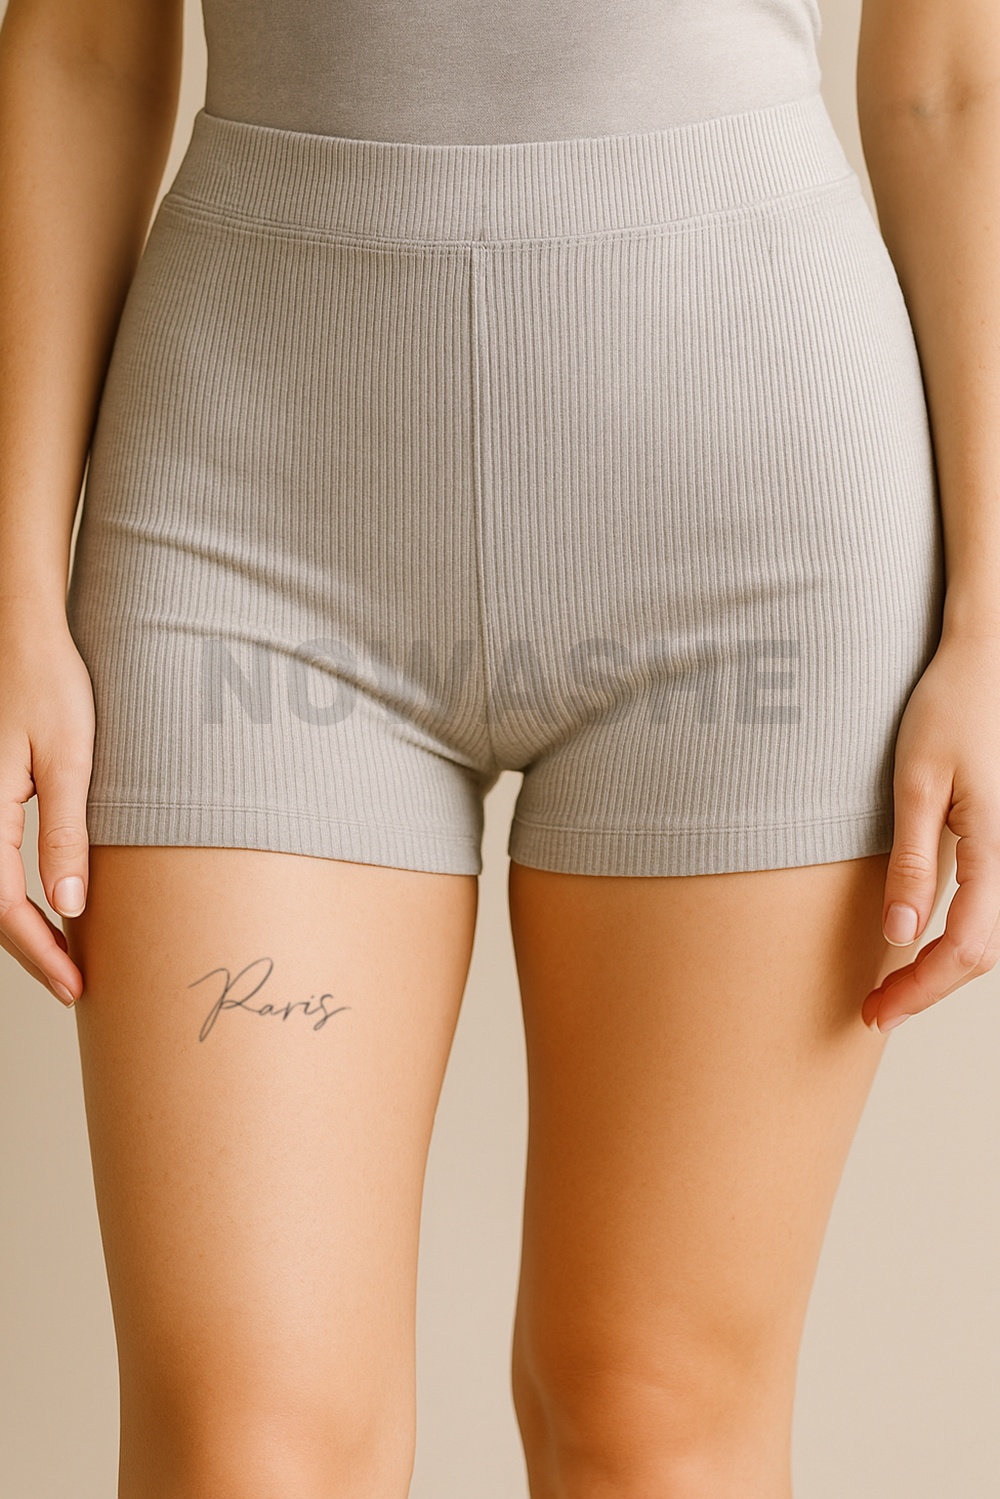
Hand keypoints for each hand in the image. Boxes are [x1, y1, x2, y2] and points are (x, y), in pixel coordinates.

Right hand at [0, 617, 93, 1007]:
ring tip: (65, 958)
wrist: (26, 635)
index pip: (4, 903)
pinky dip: (16, 894)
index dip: (39, 950)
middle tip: (74, 986)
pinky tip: (51, 908)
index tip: (74, 984)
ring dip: (23, 927)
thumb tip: (70, 905)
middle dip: (31, 949)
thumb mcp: (70, 758)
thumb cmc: (51, 684)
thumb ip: (66, 832)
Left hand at [862, 632, 999, 1032]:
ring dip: (943, 967)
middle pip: (983, 953)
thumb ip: (912, 860)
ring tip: (891, 986)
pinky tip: (917, 940)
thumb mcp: (915, 783)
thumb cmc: (948, 708)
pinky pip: (989, 905)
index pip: (966, 949)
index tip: (876, 1011)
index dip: (920, 989)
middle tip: (874, 1010)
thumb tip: (899, 933)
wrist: (984, 658)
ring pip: (989, 933)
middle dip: (928, 987)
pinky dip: (955, 935)